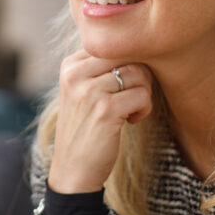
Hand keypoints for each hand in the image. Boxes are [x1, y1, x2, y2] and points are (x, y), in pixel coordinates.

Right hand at [47, 51, 153, 194]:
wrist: (72, 169)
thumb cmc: (85, 128)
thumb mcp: (83, 92)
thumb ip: (102, 68)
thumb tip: (139, 46)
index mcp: (70, 65)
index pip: (113, 45)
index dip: (128, 63)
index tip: (123, 86)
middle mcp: (75, 74)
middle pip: (127, 54)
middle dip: (140, 75)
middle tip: (135, 96)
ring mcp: (89, 92)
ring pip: (137, 73)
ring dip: (144, 93)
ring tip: (132, 110)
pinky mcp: (105, 110)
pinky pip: (141, 95)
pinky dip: (144, 108)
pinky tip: (132, 120)